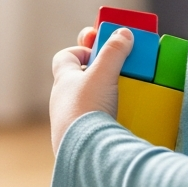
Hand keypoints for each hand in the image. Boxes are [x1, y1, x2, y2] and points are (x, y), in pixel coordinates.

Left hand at [49, 25, 133, 153]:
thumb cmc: (87, 108)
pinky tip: (121, 121)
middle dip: (98, 74)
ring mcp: (70, 120)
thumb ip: (114, 52)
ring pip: (87, 102)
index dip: (81, 50)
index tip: (99, 50)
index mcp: (63, 80)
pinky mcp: (80, 139)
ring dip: (104, 97)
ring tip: (124, 97)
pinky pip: (93, 124)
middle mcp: (62, 100)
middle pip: (79, 79)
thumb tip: (123, 33)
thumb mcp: (103, 74)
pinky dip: (107, 119)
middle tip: (117, 73)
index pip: (65, 57)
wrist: (84, 153)